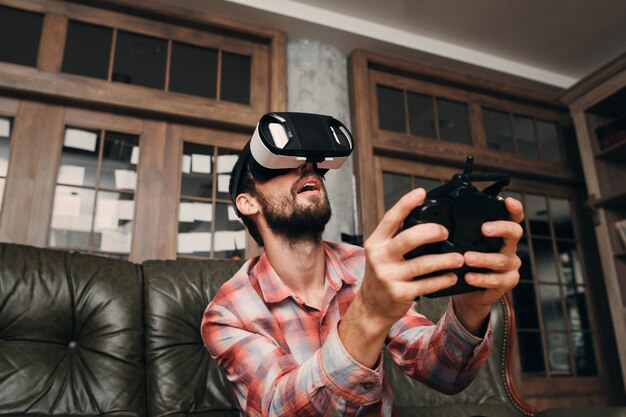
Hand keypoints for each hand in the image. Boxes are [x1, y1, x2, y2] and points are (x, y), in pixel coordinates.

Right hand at [359, 188, 464, 328]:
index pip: (391, 218)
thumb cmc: (381, 276)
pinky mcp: (400, 293)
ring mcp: (389, 276)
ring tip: (459, 258)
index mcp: (376, 243)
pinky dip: (443, 279)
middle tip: (446, 232)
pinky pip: (428, 284)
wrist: (371, 307)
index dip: (406, 204)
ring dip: (446, 259)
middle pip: (409, 238)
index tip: (421, 192)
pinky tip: (452, 276)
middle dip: (432, 232)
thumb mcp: (381, 253)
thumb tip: (417, 213)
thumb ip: (394, 236)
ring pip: (423, 263)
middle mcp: (380, 258)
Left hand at [452, 197, 523, 332]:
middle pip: (514, 233)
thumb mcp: (465, 245)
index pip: (513, 217)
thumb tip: (438, 219)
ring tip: (468, 258)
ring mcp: (509, 265)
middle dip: (500, 228)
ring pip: (501, 259)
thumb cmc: (467, 264)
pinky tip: (469, 277)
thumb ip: (461, 233)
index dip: (513, 208)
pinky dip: (481, 279)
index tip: (507, 202)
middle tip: (484, 229)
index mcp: (501, 234)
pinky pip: (496, 280)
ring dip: (483, 258)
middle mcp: (509, 247)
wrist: (471, 293)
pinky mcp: (506, 282)